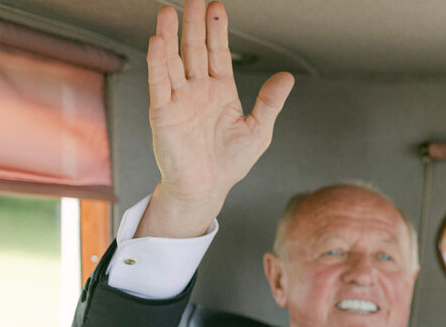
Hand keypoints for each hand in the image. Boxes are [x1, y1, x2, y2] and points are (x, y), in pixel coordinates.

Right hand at [136, 0, 294, 237]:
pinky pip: (159, 84)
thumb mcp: (258, 131)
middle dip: (194, 24)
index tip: (216, 6)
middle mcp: (197, 90)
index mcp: (220, 91)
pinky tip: (158, 42)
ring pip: (172, 61)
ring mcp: (179, 100)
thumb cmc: (230, 163)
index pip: (218, 53)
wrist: (206, 188)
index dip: (217, 30)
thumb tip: (287, 78)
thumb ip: (270, 103)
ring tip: (168, 11)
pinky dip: (157, 63)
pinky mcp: (163, 113)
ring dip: (170, 36)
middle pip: (194, 49)